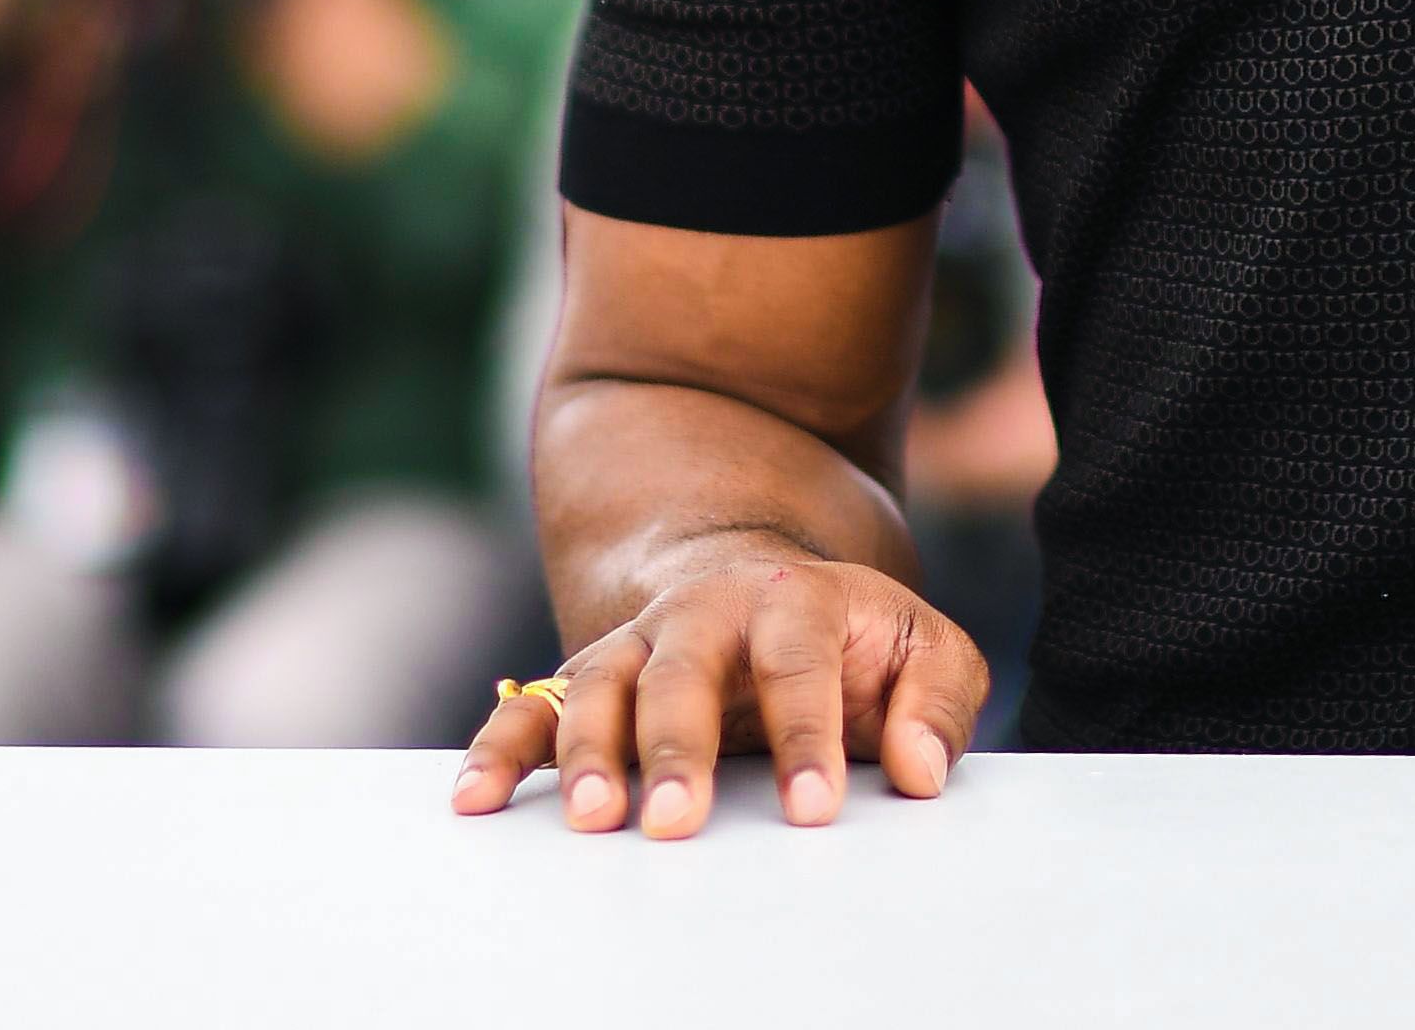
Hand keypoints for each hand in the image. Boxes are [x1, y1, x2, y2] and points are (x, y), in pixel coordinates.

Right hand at [454, 542, 991, 834]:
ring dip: (589, 752)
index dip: (806, 734)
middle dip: (678, 746)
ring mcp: (640, 643)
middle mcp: (705, 612)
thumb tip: (919, 772)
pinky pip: (534, 709)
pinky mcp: (592, 680)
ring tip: (592, 820)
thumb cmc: (857, 642)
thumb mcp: (926, 651)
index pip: (799, 661)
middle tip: (677, 822)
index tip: (812, 810)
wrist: (771, 591)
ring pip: (601, 685)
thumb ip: (937, 703)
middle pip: (683, 670)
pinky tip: (476, 800)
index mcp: (795, 597)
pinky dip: (500, 750)